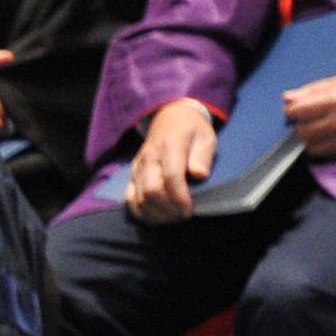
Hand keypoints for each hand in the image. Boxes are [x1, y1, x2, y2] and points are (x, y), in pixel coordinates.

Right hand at [124, 100, 217, 224]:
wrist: (170, 116)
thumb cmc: (192, 130)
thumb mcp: (206, 137)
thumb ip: (203, 156)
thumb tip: (199, 175)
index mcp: (170, 145)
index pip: (171, 176)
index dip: (179, 197)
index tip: (189, 210)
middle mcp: (150, 156)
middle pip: (152, 191)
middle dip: (169, 209)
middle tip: (184, 216)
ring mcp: (138, 166)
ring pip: (140, 198)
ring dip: (157, 214)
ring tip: (172, 218)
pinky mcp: (132, 174)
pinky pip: (129, 198)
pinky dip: (140, 212)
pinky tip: (154, 217)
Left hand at [282, 73, 335, 161]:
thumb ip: (313, 90)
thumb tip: (287, 97)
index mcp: (335, 99)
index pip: (296, 111)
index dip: (292, 111)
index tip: (296, 109)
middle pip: (301, 131)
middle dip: (300, 125)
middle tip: (309, 119)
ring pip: (310, 146)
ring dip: (310, 138)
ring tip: (320, 129)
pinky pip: (325, 153)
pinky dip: (322, 147)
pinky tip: (330, 137)